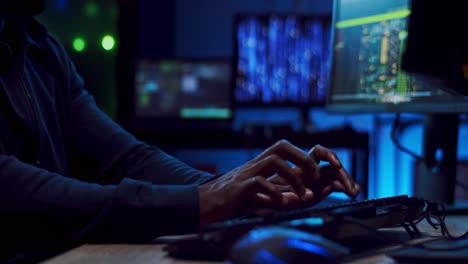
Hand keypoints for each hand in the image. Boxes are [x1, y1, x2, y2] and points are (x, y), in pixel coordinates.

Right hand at [197, 140, 359, 225]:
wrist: (206, 204)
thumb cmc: (233, 200)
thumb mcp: (260, 196)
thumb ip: (280, 195)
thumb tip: (301, 197)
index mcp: (261, 165)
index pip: (285, 149)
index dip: (304, 156)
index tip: (318, 172)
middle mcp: (255, 165)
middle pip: (281, 147)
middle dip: (303, 159)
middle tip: (314, 178)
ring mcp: (247, 174)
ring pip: (273, 161)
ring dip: (293, 177)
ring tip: (302, 195)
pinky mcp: (239, 187)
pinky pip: (259, 183)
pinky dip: (275, 194)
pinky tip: (281, 204)